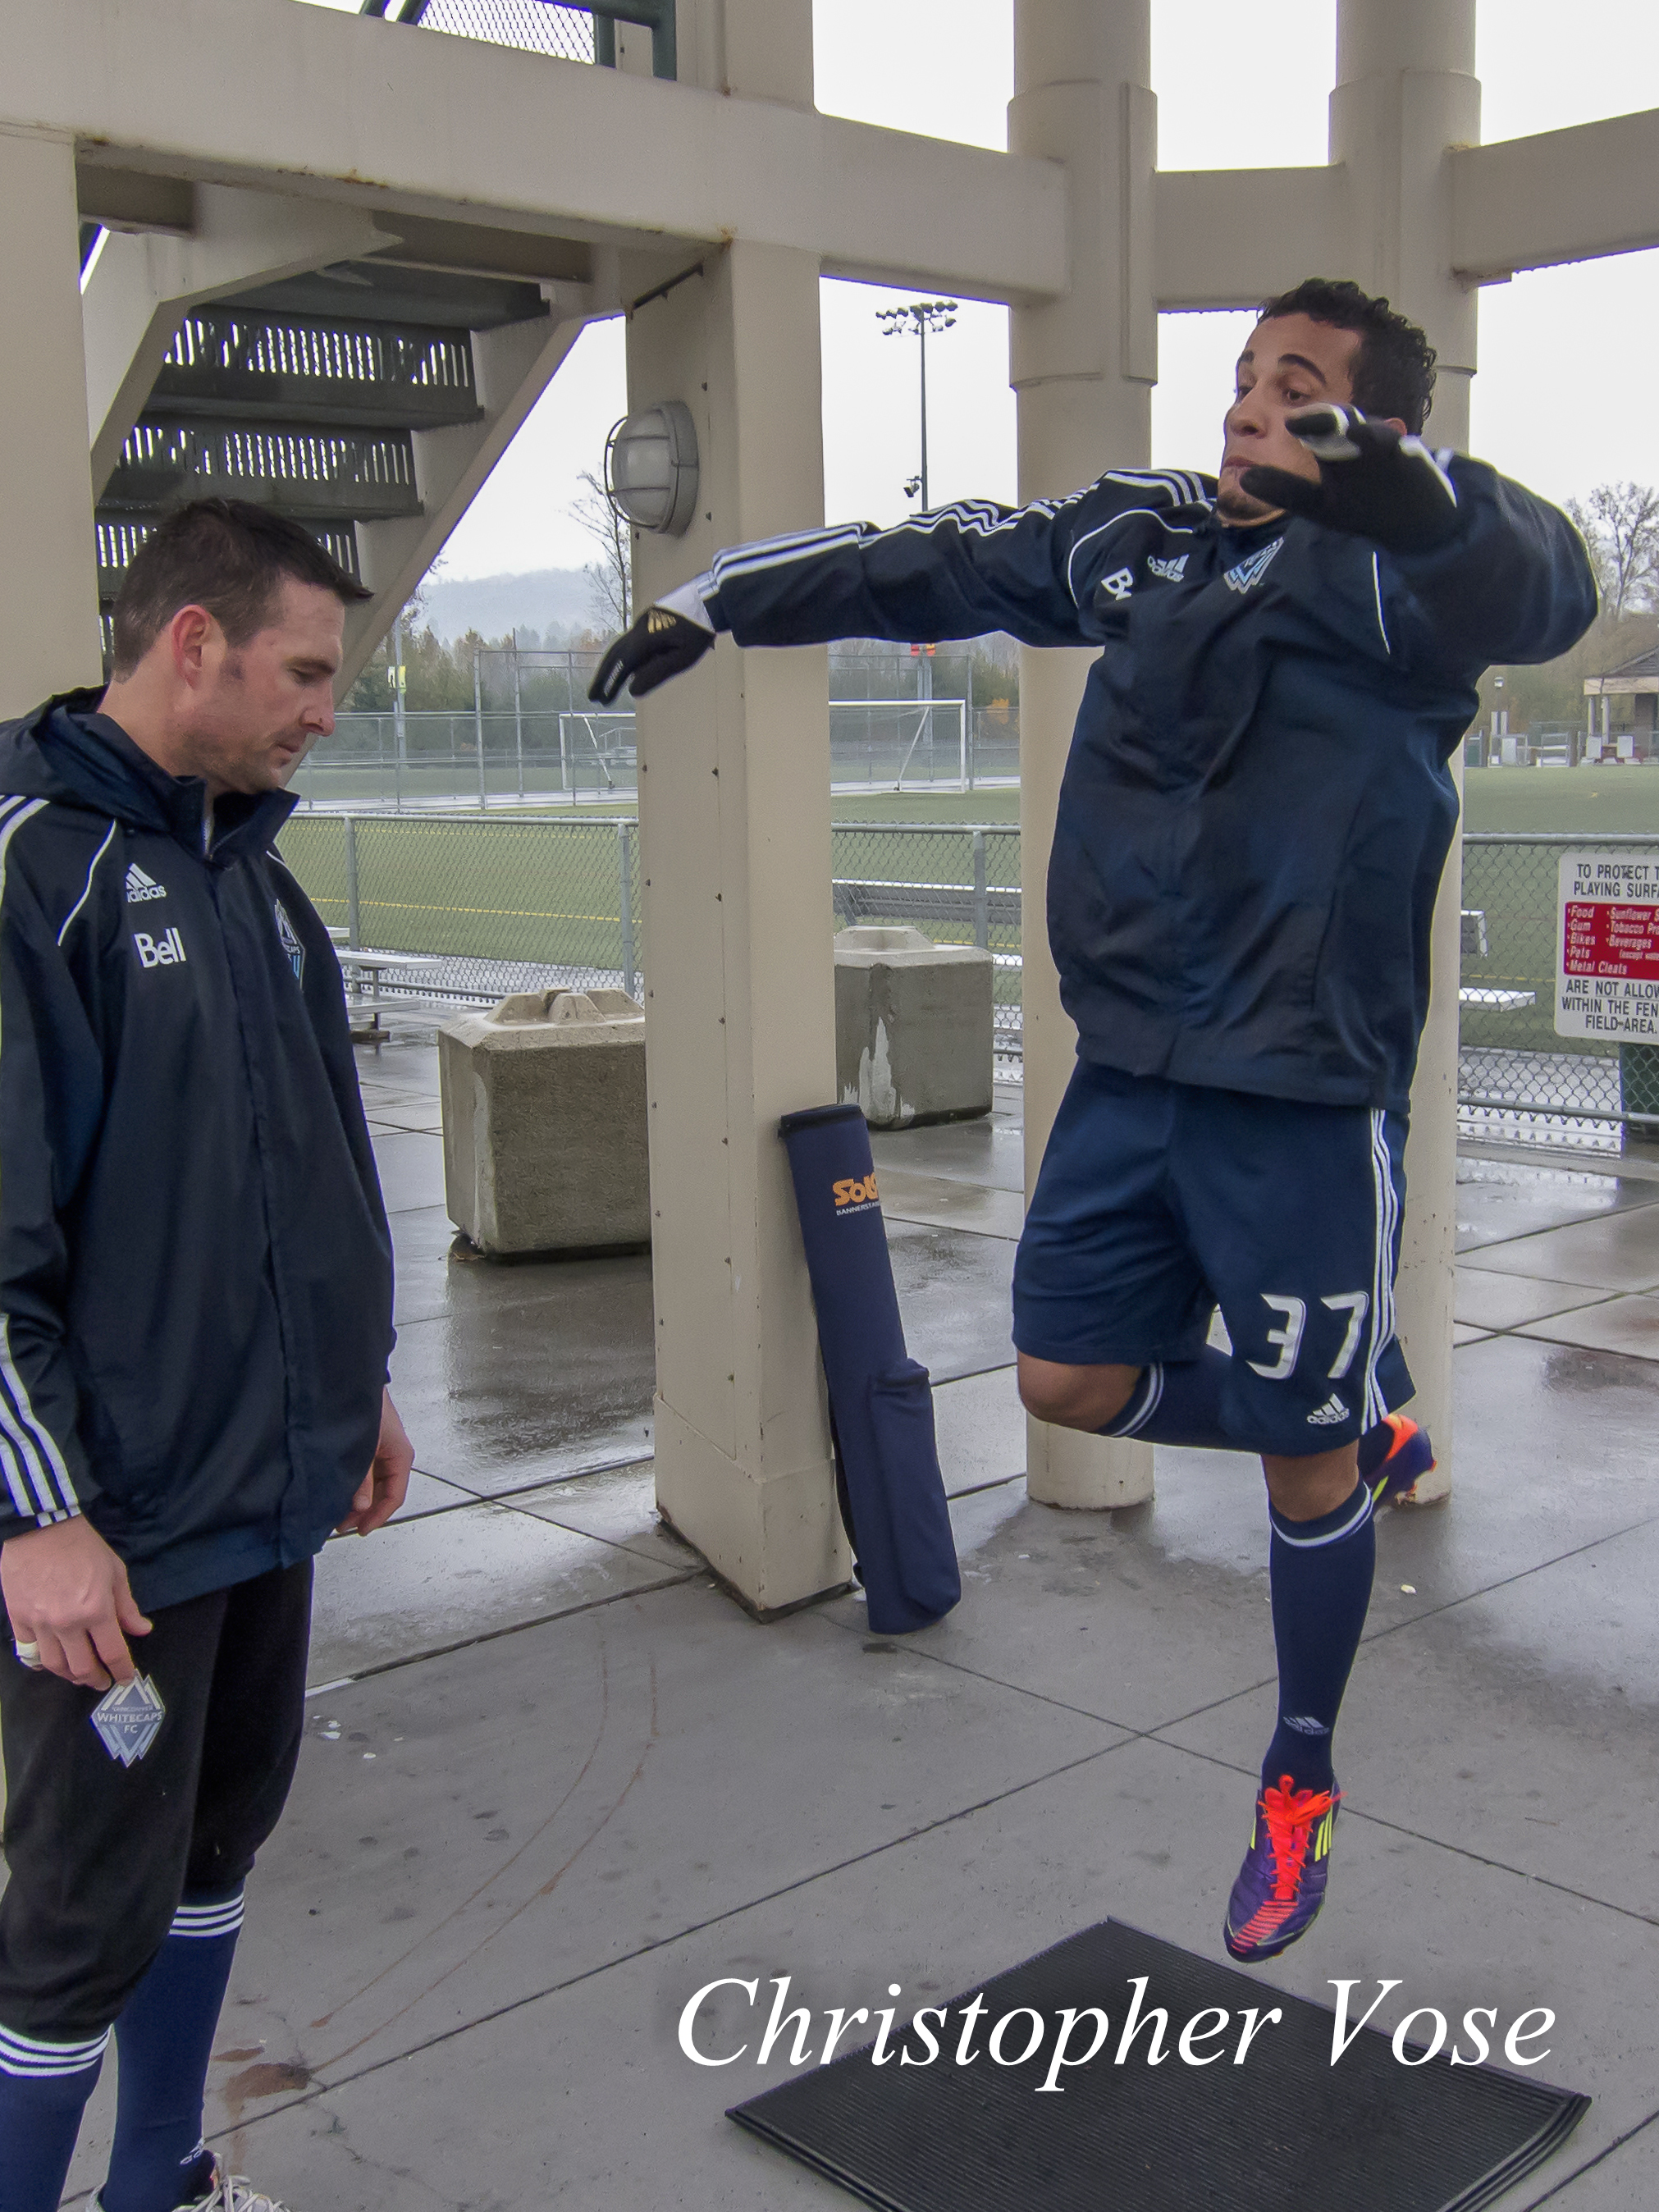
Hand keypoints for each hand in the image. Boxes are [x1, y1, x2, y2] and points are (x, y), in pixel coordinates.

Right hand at [2, 1515, 151, 1689]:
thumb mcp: (114, 1572)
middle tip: (103, 1682)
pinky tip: (51, 1663)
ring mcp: (40, 1624)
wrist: (40, 1529)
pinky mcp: (19, 1620)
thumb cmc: (82, 1546)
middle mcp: (67, 1624)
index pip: (113, 1653)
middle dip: (96, 1679)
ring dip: (70, 1676)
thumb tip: (142, 1630)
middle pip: (83, 1667)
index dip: (122, 1670)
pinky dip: (41, 1663)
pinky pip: (29, 1653)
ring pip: (55, 1666)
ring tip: (80, 1676)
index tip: (125, 1677)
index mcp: (96, 1610)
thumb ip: (127, 1606)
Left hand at [336, 1388, 413, 1535]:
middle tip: (344, 1525)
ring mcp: (381, 1451)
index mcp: (400, 1456)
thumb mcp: (365, 1447)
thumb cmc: (368, 1405)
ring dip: (358, 1501)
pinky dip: (355, 1486)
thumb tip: (361, 1506)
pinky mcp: (369, 1446)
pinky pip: (366, 1474)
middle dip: (365, 1512)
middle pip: (383, 1494)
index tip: (362, 1529)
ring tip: (339, 1512)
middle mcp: (394, 1456)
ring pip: (373, 1486)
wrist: (354, 1380)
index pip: (394, 1497)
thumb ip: (363, 1479)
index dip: (378, 1517)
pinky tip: (341, 1493)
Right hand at [589, 605, 714, 703]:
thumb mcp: (683, 658)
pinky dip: (624, 657)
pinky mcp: (650, 620)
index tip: (601, 700)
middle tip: (593, 698)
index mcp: (646, 637)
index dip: (611, 683)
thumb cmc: (700, 631)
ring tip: (605, 686)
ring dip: (612, 667)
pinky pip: (632, 641)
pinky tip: (630, 671)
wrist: (711, 599)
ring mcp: (644, 622)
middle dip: (603, 677)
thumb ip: (657, 673)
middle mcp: (639, 628)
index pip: (623, 665)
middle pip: (615, 655)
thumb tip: (633, 691)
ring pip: (621, 646)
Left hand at [1240, 405, 1461, 555]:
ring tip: (1352, 431)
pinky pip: (1402, 448)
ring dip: (1362, 430)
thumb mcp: (1318, 504)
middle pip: (1342, 422)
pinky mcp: (1411, 459)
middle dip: (1325, 420)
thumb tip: (1244, 477)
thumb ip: (1285, 490)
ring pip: (1373, 432)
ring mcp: (1386, 447)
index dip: (1307, 424)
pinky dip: (1395, 446)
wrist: (1411, 520)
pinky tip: (1393, 446)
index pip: (1317, 429)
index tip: (1288, 422)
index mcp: (1334, 447)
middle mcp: (1359, 439)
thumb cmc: (1361, 506)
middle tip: (1301, 420)